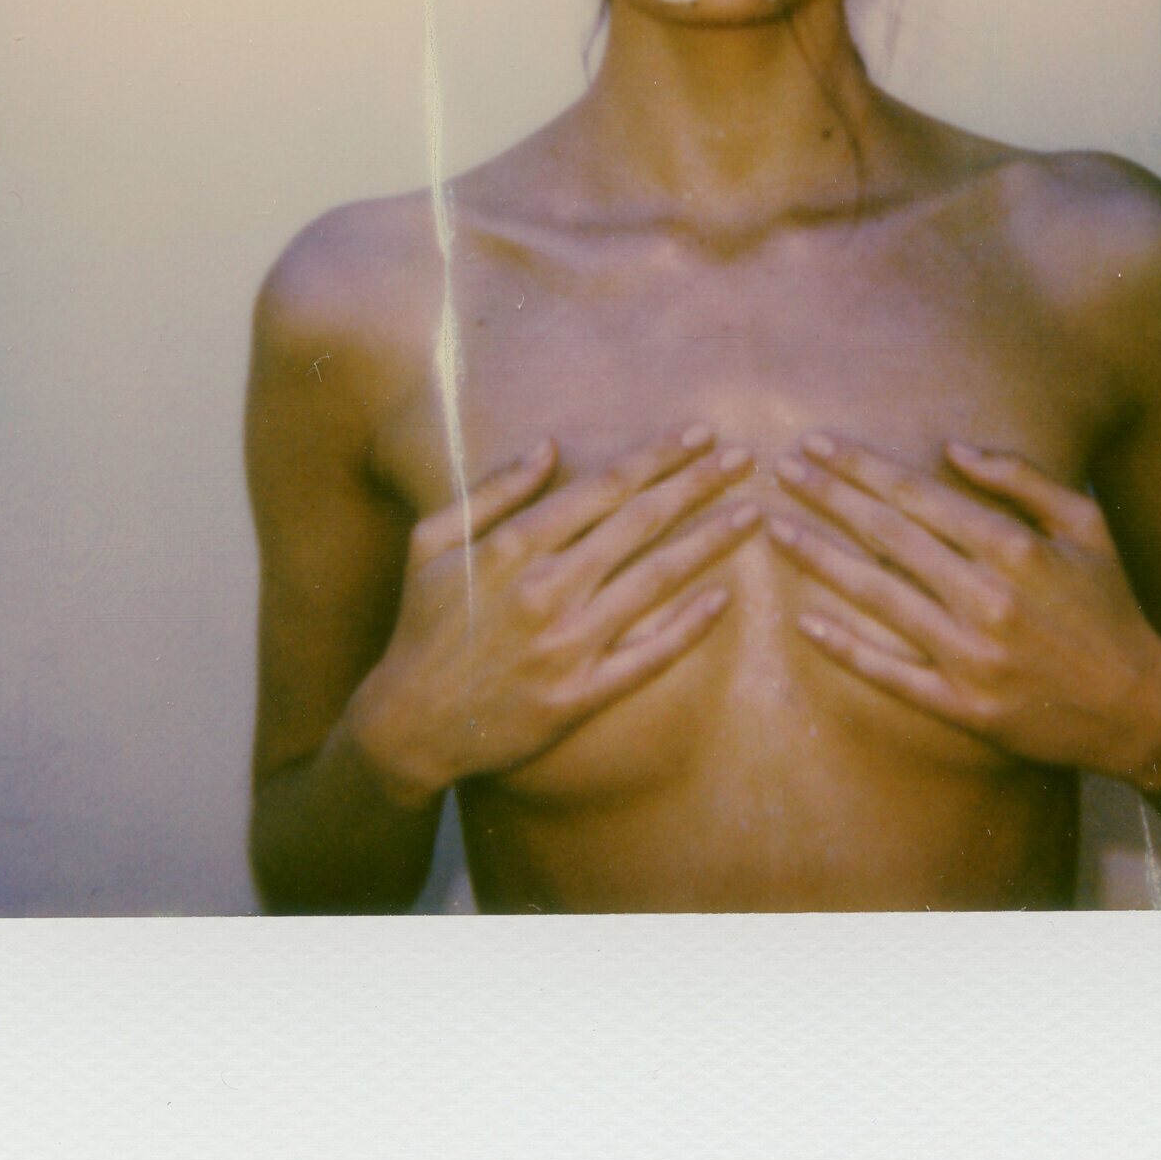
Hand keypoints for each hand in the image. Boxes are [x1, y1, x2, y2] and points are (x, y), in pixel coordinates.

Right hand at [345, 425, 757, 798]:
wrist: (408, 726)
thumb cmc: (422, 625)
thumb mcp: (431, 542)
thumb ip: (491, 491)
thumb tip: (547, 446)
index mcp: (512, 547)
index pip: (603, 487)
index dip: (657, 456)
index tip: (699, 433)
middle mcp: (547, 590)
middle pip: (640, 523)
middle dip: (697, 485)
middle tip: (744, 458)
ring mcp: (568, 645)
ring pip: (655, 581)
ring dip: (709, 543)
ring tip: (752, 514)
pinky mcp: (581, 695)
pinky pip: (649, 656)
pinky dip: (688, 627)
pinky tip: (724, 598)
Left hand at [768, 435, 1160, 787]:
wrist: (1140, 708)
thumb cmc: (1111, 606)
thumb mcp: (1087, 525)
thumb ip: (1023, 479)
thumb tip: (954, 447)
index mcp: (1016, 548)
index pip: (919, 495)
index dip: (862, 467)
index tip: (818, 445)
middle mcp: (988, 598)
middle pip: (889, 536)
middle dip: (829, 497)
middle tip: (780, 470)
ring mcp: (972, 657)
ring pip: (879, 597)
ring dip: (821, 559)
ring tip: (776, 529)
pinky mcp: (963, 707)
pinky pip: (890, 673)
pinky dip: (846, 647)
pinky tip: (805, 621)